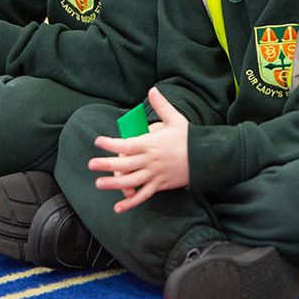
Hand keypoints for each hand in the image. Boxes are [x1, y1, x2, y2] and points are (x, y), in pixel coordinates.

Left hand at [88, 87, 189, 213]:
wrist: (207, 157)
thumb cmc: (189, 137)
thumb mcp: (175, 119)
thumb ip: (161, 105)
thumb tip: (152, 89)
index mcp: (151, 143)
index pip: (127, 144)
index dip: (111, 144)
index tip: (98, 141)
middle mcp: (151, 160)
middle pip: (125, 164)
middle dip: (106, 165)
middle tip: (91, 165)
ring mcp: (155, 174)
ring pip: (131, 181)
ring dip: (114, 184)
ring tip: (98, 184)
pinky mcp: (160, 185)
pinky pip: (143, 195)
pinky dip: (131, 203)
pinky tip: (118, 209)